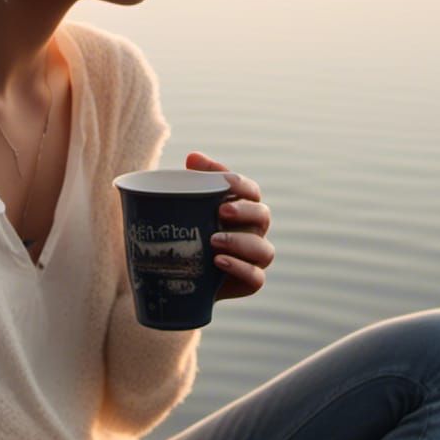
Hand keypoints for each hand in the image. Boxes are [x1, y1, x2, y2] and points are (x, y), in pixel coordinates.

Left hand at [185, 151, 273, 301]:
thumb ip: (191, 184)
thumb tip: (193, 157)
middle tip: (221, 211)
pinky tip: (218, 261)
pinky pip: (256, 277)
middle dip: (245, 211)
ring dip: (241, 242)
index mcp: (242, 208)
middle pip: (263, 216)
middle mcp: (253, 230)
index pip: (251, 191)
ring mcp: (254, 258)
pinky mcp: (248, 281)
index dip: (241, 185)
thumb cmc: (185, 233)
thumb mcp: (183, 209)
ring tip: (214, 241)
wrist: (175, 275)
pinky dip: (240, 268)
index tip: (225, 183)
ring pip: (264, 249)